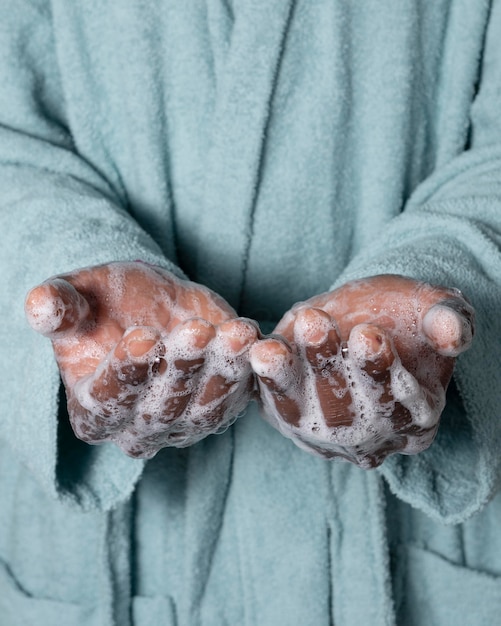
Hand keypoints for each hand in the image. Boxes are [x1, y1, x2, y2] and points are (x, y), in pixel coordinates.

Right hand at [25, 262, 257, 457]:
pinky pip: (236, 395)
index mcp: (93, 412)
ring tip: (232, 334)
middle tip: (193, 332)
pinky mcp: (219, 406)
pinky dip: (246, 369)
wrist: (150, 303)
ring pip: (203, 409)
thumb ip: (59, 307)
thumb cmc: (106, 304)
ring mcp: (183, 423)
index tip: (142, 338)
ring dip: (220, 372)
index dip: (126, 372)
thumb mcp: (78, 298)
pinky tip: (250, 337)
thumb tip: (39, 305)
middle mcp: (138, 429)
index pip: (108, 401)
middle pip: (160, 409)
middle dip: (179, 370)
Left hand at [249, 275, 473, 467]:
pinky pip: (272, 402)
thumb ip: (446, 320)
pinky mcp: (289, 414)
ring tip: (271, 346)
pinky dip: (262, 379)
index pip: (398, 406)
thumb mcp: (431, 308)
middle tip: (313, 321)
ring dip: (287, 378)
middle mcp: (370, 437)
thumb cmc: (403, 313)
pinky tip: (252, 351)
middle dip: (327, 367)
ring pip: (304, 414)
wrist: (365, 312)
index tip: (366, 334)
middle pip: (346, 414)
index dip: (380, 372)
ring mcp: (325, 433)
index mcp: (415, 418)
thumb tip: (454, 334)